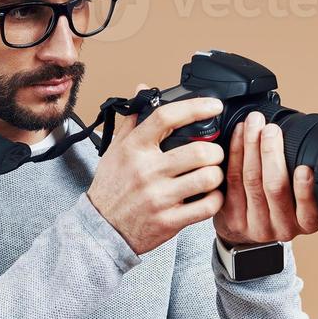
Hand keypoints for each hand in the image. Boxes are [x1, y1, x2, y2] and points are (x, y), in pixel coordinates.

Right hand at [86, 93, 229, 255]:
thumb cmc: (111, 188)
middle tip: (215, 153)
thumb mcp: (115, 150)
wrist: (100, 229)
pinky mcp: (168, 221)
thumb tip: (143, 90)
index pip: (167, 117)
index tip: (213, 105)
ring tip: (212, 174)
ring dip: (217, 175)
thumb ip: (133, 120)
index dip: (196, 107)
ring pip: (207, 178)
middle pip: (198, 151)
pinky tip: (210, 195)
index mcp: (134, 148)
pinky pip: (206, 206)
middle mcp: (147, 171)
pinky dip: (215, 199)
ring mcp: (158, 197)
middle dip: (216, 151)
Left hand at [214, 111, 317, 246]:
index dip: (305, 190)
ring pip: (251, 180)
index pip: (307, 210)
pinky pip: (232, 179)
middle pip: (274, 187)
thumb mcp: (303, 199)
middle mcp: (282, 228)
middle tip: (271, 129)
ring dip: (251, 146)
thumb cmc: (284, 205)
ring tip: (254, 124)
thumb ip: (307, 178)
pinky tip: (240, 135)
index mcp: (305, 223)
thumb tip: (306, 138)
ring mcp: (255, 224)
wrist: (254, 232)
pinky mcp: (233, 217)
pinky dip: (236, 152)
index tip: (305, 168)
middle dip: (272, 153)